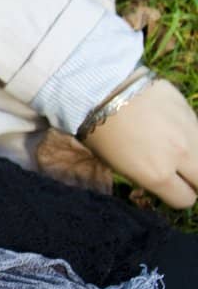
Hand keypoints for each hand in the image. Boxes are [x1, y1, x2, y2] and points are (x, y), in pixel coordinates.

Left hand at [82, 78, 197, 208]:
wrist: (103, 89)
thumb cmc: (101, 131)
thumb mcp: (118, 164)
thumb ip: (148, 175)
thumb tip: (164, 179)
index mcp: (157, 174)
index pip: (184, 199)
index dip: (176, 197)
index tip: (169, 190)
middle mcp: (179, 156)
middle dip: (193, 182)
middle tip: (179, 175)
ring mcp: (189, 132)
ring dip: (194, 159)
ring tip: (177, 153)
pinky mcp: (190, 111)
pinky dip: (191, 138)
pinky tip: (173, 132)